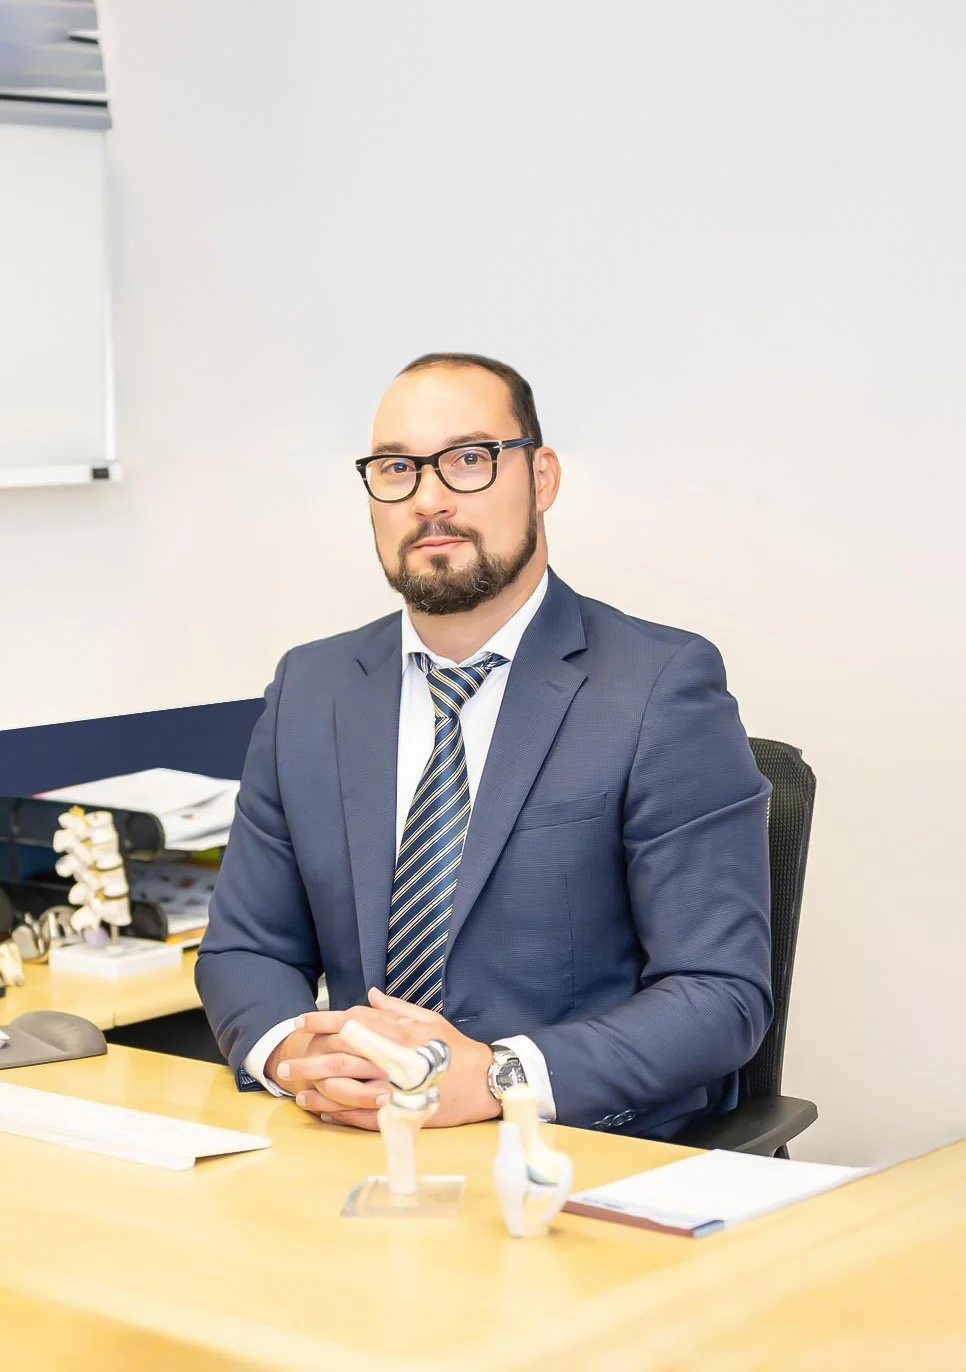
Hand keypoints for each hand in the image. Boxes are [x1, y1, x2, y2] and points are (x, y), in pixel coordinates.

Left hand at [285, 989, 499, 1129]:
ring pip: (345, 1086)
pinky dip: (338, 1113)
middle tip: (284, 1063)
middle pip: (341, 1055)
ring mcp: (393, 1088)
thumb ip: (396, 1008)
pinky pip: (360, 1114)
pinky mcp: (398, 1113)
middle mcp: (391, 1058)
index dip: (323, 1021)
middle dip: (309, 1057)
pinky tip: (321, 1112)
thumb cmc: (456, 1049)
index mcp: (398, 1032)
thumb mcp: (430, 1019)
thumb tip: (370, 995)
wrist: (484, 1082)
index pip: (352, 1022)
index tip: (301, 1022)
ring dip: (317, 1088)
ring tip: (295, 1090)